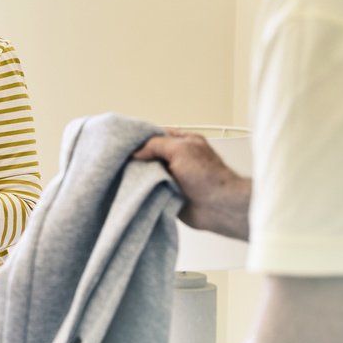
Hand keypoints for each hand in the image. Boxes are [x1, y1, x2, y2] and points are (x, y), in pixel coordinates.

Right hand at [132, 128, 249, 238]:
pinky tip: (137, 191)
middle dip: (137, 160)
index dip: (140, 138)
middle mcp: (178, 159)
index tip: (125, 144)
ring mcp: (173, 177)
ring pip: (148, 174)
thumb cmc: (209, 177)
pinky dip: (144, 192)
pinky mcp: (169, 194)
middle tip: (122, 162)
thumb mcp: (180, 149)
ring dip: (140, 178)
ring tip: (127, 177)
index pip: (156, 135)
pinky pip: (151, 191)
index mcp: (183, 142)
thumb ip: (156, 144)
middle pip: (149, 155)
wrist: (219, 207)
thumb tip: (137, 151)